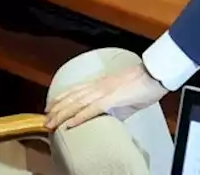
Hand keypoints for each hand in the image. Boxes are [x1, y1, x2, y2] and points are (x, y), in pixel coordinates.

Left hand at [45, 61, 167, 129]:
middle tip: (44, 119)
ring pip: (76, 104)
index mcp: (100, 84)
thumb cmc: (142, 84)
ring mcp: (103, 92)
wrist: (154, 74)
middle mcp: (98, 86)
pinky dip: (79, 117)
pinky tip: (70, 124)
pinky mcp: (111, 99)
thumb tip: (108, 117)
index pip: (75, 90)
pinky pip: (91, 110)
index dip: (61, 98)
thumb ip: (113, 106)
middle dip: (56, 109)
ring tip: (51, 123)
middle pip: (72, 98)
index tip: (50, 106)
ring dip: (62, 114)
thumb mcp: (123, 96)